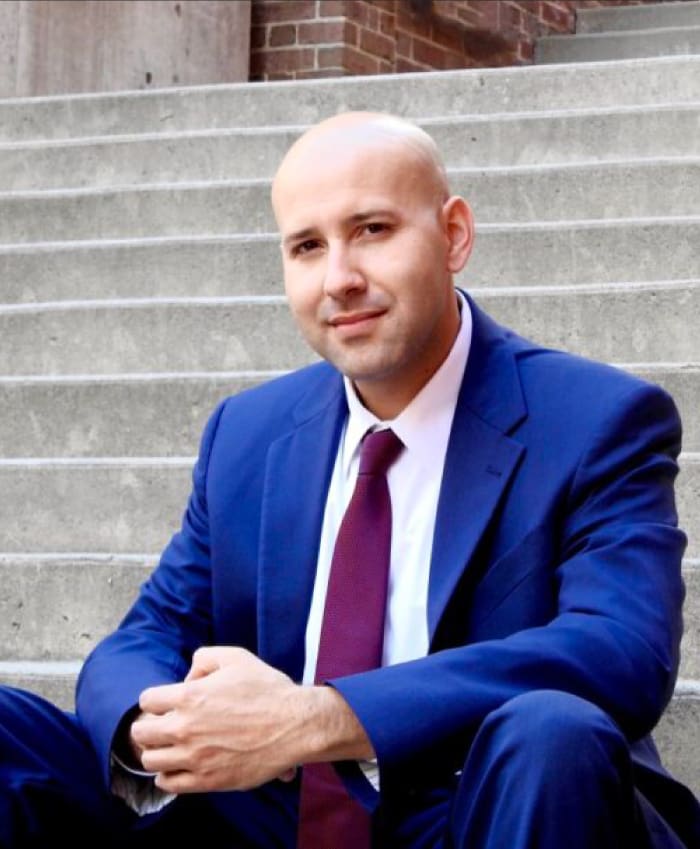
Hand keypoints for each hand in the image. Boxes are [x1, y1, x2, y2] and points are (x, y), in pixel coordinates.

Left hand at [132, 646, 304, 792]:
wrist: (295, 725)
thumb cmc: (268, 689)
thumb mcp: (236, 658)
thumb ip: (204, 658)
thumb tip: (187, 678)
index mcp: (189, 696)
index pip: (147, 701)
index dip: (157, 699)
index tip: (168, 703)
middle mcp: (185, 728)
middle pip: (141, 733)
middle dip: (150, 726)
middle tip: (165, 725)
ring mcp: (194, 757)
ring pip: (150, 761)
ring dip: (157, 752)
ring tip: (171, 747)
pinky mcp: (207, 780)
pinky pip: (168, 783)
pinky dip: (168, 775)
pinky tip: (182, 766)